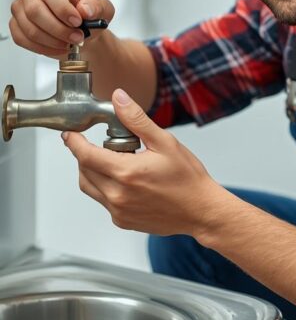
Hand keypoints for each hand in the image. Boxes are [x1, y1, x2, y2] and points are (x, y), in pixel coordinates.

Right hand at [9, 0, 115, 58]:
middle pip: (35, 10)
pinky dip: (43, 48)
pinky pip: (23, 38)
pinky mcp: (16, 23)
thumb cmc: (89, 13)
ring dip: (52, 40)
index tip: (77, 22)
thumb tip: (85, 10)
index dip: (62, 8)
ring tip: (70, 43)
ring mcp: (20, 5)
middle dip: (59, 29)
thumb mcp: (103, 7)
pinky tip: (58, 47)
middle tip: (77, 37)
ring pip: (29, 27)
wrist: (82, 28)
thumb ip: (98, 6)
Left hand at [63, 88, 227, 236]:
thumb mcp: (165, 142)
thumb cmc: (188, 178)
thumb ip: (137, 120)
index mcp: (126, 172)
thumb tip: (119, 99)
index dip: (74, 142)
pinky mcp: (121, 220)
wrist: (201, 210)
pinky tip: (128, 182)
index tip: (70, 134)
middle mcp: (117, 194)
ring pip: (89, 187)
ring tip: (116, 164)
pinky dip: (106, 188)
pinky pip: (103, 201)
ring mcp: (118, 210)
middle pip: (84, 170)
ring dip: (92, 172)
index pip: (85, 155)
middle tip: (108, 147)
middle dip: (87, 155)